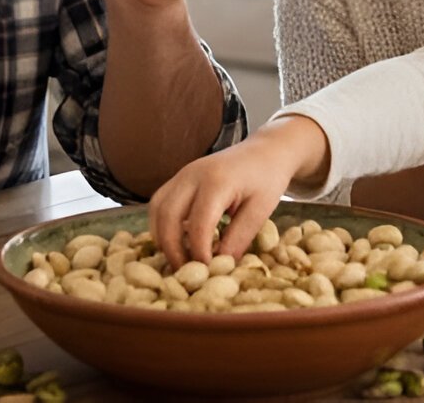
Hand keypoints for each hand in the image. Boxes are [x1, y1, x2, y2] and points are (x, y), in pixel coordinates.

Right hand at [149, 116, 329, 270]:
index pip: (198, 224)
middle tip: (186, 272)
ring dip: (162, 236)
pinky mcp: (180, 177)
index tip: (207, 272)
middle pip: (167, 215)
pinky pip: (160, 202)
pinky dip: (162, 224)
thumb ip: (239, 237)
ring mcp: (183, 173)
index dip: (199, 252)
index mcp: (217, 182)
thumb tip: (218, 266)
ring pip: (157, 208)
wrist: (264, 151)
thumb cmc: (266, 180)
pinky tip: (178, 240)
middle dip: (172, 248)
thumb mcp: (260, 210)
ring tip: (180, 258)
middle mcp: (193, 174)